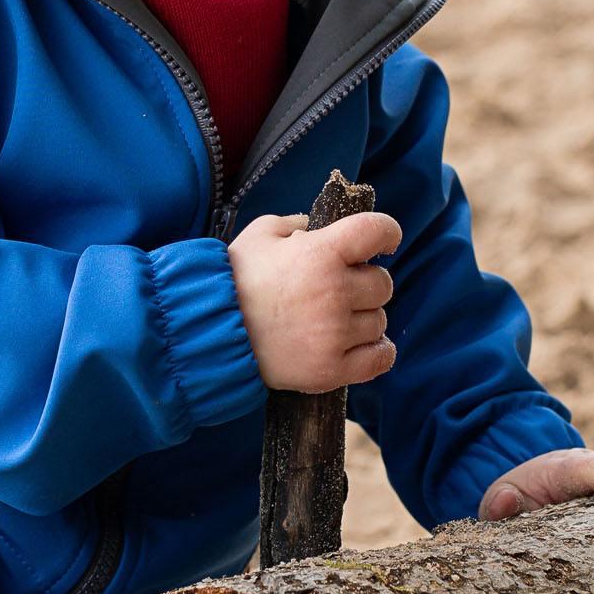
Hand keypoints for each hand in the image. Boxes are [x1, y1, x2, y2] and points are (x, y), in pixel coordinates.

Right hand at [226, 208, 402, 393]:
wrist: (207, 333)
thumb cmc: (233, 280)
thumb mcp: (259, 235)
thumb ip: (295, 224)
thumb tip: (315, 228)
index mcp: (321, 252)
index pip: (378, 231)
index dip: (386, 234)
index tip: (382, 242)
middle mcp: (334, 292)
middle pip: (382, 284)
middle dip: (364, 283)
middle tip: (338, 289)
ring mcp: (334, 334)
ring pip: (379, 322)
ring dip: (363, 319)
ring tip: (333, 320)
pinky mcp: (330, 369)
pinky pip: (379, 358)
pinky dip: (376, 352)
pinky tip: (359, 345)